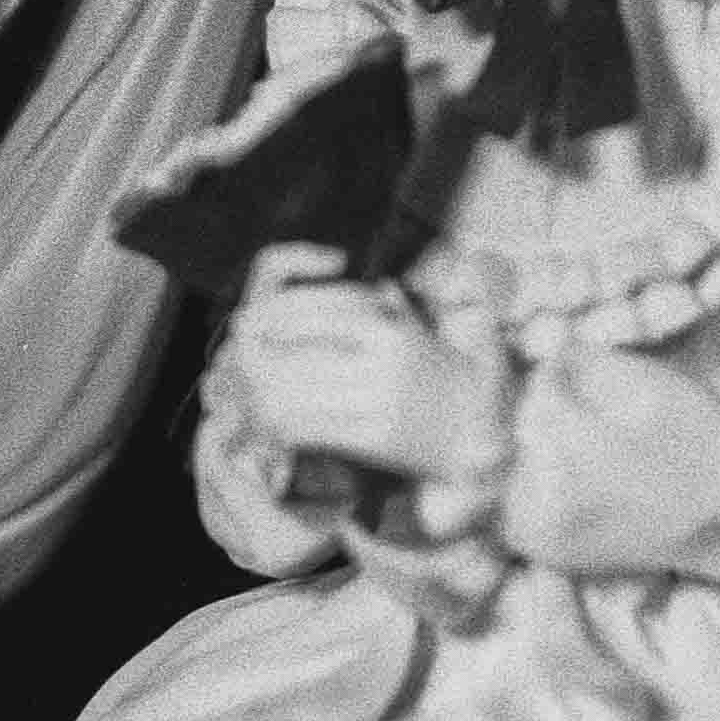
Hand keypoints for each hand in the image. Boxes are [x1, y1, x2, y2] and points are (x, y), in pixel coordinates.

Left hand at [223, 276, 500, 485]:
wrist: (479, 431)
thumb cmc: (442, 376)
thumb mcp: (418, 327)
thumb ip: (387, 303)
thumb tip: (354, 282)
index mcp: (390, 326)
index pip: (318, 310)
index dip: (276, 315)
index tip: (247, 320)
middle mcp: (385, 359)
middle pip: (300, 351)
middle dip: (262, 356)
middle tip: (240, 361)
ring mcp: (381, 399)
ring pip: (301, 392)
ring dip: (267, 394)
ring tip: (251, 395)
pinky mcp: (378, 438)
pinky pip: (314, 429)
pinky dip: (287, 427)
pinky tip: (273, 426)